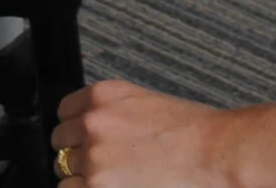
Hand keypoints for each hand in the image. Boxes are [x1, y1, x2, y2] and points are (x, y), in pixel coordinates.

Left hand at [52, 81, 238, 187]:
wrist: (215, 153)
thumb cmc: (192, 132)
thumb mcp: (143, 104)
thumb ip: (111, 113)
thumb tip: (91, 131)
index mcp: (103, 96)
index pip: (64, 112)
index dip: (75, 129)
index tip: (81, 139)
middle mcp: (93, 122)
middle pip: (60, 142)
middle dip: (76, 154)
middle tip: (101, 164)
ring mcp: (94, 156)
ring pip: (63, 170)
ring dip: (80, 177)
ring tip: (109, 179)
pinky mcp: (98, 185)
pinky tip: (110, 186)